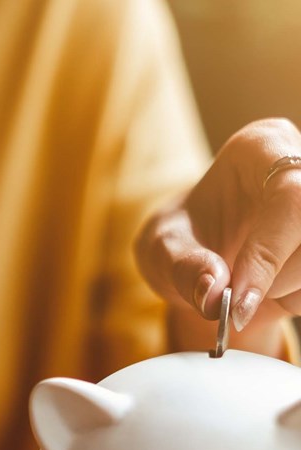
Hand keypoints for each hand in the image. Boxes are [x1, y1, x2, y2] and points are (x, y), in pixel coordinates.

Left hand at [135, 118, 300, 332]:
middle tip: (234, 301)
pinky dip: (294, 299)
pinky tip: (268, 289)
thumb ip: (182, 267)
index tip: (236, 296)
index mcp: (260, 148)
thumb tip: (213, 292)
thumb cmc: (180, 240)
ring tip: (245, 286)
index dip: (270, 251)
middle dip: (276, 276)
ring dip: (285, 289)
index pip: (290, 195)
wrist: (200, 260)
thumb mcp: (162, 250)